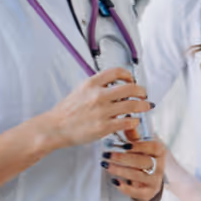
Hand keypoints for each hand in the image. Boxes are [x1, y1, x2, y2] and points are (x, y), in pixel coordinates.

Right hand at [39, 67, 153, 150]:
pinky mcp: (103, 127)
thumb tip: (115, 87)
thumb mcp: (80, 90)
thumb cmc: (66, 112)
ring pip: (132, 105)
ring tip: (146, 107)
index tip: (132, 80)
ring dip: (143, 106)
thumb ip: (97, 87)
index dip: (129, 75)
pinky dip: (134, 121)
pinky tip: (134, 121)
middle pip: (130, 88)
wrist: (54, 128)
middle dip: (141, 91)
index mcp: (91, 83)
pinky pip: (127, 122)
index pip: (116, 72)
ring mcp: (101, 111)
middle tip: (144, 95)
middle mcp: (98, 95)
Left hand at [103, 137, 164, 200]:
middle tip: (107, 154)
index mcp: (160, 151)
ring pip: (138, 175)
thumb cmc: (142, 159)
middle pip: (142, 161)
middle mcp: (160, 166)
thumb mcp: (140, 146)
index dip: (138, 146)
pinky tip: (114, 182)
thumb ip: (134, 135)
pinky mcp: (149, 192)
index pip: (152, 147)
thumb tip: (127, 117)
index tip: (124, 146)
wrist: (150, 180)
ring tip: (106, 165)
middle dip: (123, 158)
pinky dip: (125, 188)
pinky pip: (138, 192)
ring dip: (120, 170)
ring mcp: (155, 180)